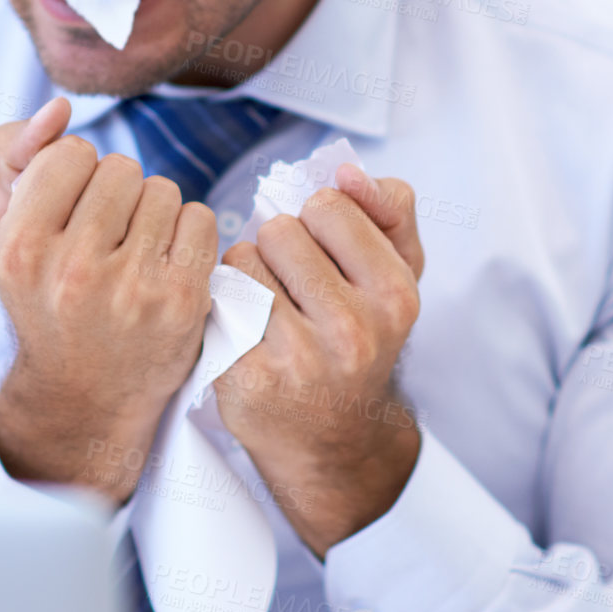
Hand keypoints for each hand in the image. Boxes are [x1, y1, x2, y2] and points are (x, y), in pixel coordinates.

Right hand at [0, 97, 218, 505]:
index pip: (71, 153)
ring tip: (133, 256)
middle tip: (104, 240)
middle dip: (117, 194)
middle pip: (122, 167)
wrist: (83, 396)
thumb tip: (57, 108)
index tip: (70, 216)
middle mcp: (72, 270)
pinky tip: (166, 267)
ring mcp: (132, 289)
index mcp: (19, 247)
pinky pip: (201, 218)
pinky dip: (188, 235)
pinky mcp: (182, 303)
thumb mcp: (4, 230)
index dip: (76, 177)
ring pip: (164, 190)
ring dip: (153, 214)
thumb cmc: (43, 297)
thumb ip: (14, 154)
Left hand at [214, 164, 423, 555]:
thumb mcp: (397, 274)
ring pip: (240, 260)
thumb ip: (388, 209)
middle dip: (278, 249)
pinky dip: (223, 308)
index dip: (317, 223)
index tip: (327, 256)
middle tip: (295, 290)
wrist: (334, 442)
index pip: (327, 205)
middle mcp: (352, 330)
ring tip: (269, 310)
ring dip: (246, 276)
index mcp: (394, 295)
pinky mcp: (247, 380)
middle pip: (277, 229)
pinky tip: (244, 334)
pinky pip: (215, 300)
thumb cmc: (361, 338)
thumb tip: (346, 169)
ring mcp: (298, 359)